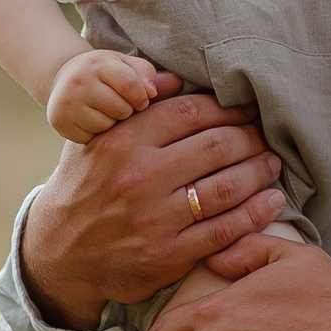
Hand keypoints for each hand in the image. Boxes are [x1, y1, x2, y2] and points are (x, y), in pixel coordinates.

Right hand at [18, 74, 287, 330]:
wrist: (58, 251)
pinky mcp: (167, 256)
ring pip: (226, 188)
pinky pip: (224, 230)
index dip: (229, 107)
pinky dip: (255, 214)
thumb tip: (174, 75)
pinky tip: (272, 201)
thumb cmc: (85, 185)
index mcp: (123, 141)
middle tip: (266, 135)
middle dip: (251, 138)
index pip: (191, 112)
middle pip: (217, 147)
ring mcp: (155, 220)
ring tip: (272, 163)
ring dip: (260, 172)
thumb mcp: (95, 137)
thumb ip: (134, 107)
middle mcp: (139, 177)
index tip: (248, 108)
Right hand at [46, 48, 162, 141]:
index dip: (141, 97)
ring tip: (106, 112)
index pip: (130, 85)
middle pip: (120, 109)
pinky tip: (92, 121)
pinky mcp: (60, 122)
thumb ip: (145, 73)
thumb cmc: (105, 72)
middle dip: (127, 110)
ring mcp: (67, 103)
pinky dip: (96, 133)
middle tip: (120, 105)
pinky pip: (90, 138)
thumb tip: (152, 93)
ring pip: (106, 126)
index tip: (142, 101)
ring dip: (112, 123)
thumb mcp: (125, 64)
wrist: (64, 79)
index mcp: (98, 64)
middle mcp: (78, 82)